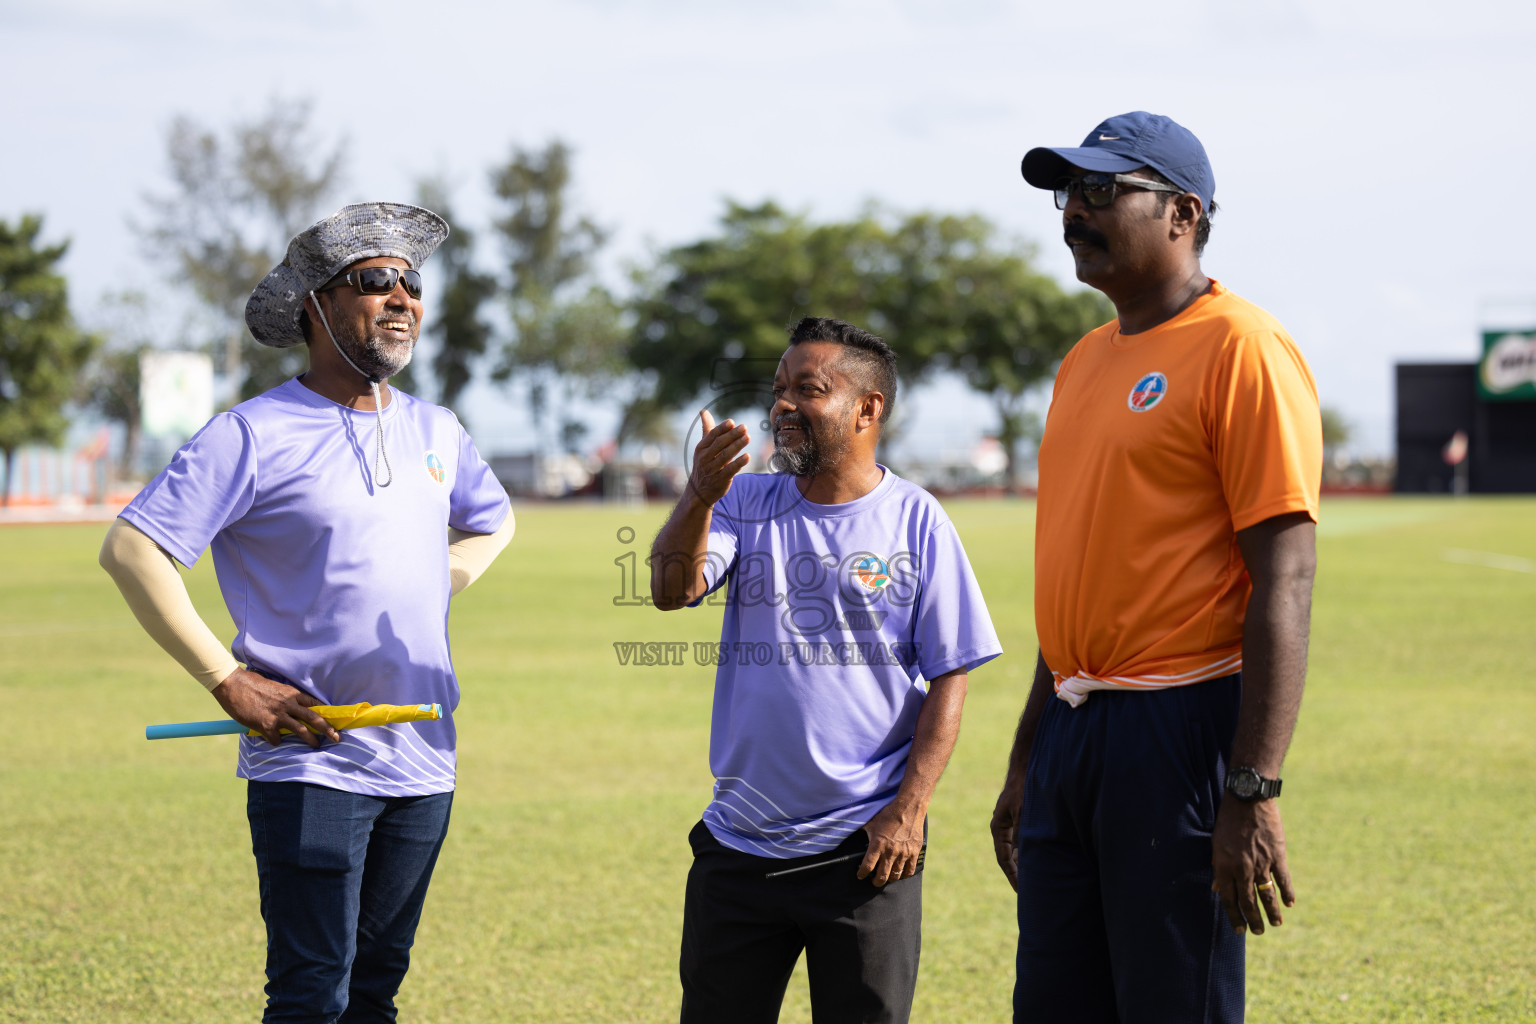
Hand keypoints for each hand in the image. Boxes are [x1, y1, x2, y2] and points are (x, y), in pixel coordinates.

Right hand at [211, 667, 339, 747]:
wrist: (233, 684)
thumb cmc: (251, 683)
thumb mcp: (274, 686)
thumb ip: (284, 697)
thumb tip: (291, 706)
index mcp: (291, 693)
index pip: (314, 703)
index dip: (325, 712)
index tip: (334, 719)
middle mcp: (288, 704)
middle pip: (314, 718)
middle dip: (328, 729)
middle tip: (337, 737)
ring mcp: (278, 715)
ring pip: (301, 730)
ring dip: (310, 739)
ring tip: (316, 745)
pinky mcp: (266, 725)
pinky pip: (276, 739)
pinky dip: (276, 741)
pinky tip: (274, 740)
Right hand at [689, 410, 749, 505]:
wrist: (699, 491)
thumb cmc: (705, 464)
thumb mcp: (703, 447)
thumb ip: (707, 430)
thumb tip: (703, 411)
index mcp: (701, 448)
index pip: (712, 435)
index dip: (722, 428)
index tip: (732, 422)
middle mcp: (705, 458)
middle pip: (720, 444)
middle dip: (732, 435)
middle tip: (744, 427)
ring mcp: (712, 470)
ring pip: (726, 456)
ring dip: (737, 446)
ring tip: (748, 437)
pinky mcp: (720, 480)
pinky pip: (730, 470)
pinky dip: (739, 463)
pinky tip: (747, 456)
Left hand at [858, 801, 925, 886]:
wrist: (908, 808)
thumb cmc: (888, 814)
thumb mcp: (871, 822)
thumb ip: (863, 831)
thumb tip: (848, 831)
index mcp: (877, 844)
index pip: (867, 866)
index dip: (862, 874)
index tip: (860, 875)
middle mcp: (890, 851)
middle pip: (881, 876)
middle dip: (875, 882)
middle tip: (873, 881)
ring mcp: (903, 853)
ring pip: (895, 876)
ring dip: (889, 878)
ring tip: (886, 876)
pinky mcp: (914, 852)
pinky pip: (909, 871)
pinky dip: (904, 875)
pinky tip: (900, 873)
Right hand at [990, 774, 1025, 891]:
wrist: (1024, 767)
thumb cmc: (1023, 787)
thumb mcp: (1023, 811)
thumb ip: (1023, 832)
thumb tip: (1025, 855)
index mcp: (998, 828)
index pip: (1003, 859)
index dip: (1012, 876)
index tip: (1020, 891)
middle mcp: (1002, 828)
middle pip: (1008, 857)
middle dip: (1018, 873)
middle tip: (1028, 892)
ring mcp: (1010, 823)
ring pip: (1016, 850)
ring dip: (1024, 863)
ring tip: (1035, 880)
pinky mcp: (1019, 819)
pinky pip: (1022, 841)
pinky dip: (1029, 852)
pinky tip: (1039, 860)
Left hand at [1211, 797, 1293, 934]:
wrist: (1248, 800)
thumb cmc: (1228, 820)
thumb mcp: (1216, 843)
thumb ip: (1218, 867)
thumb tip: (1218, 888)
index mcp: (1224, 866)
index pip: (1229, 899)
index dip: (1234, 917)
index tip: (1238, 929)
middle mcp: (1242, 869)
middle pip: (1248, 902)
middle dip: (1253, 920)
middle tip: (1257, 931)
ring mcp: (1261, 863)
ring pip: (1267, 895)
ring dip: (1271, 912)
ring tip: (1275, 924)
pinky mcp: (1277, 856)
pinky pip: (1283, 880)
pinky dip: (1287, 893)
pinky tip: (1289, 903)